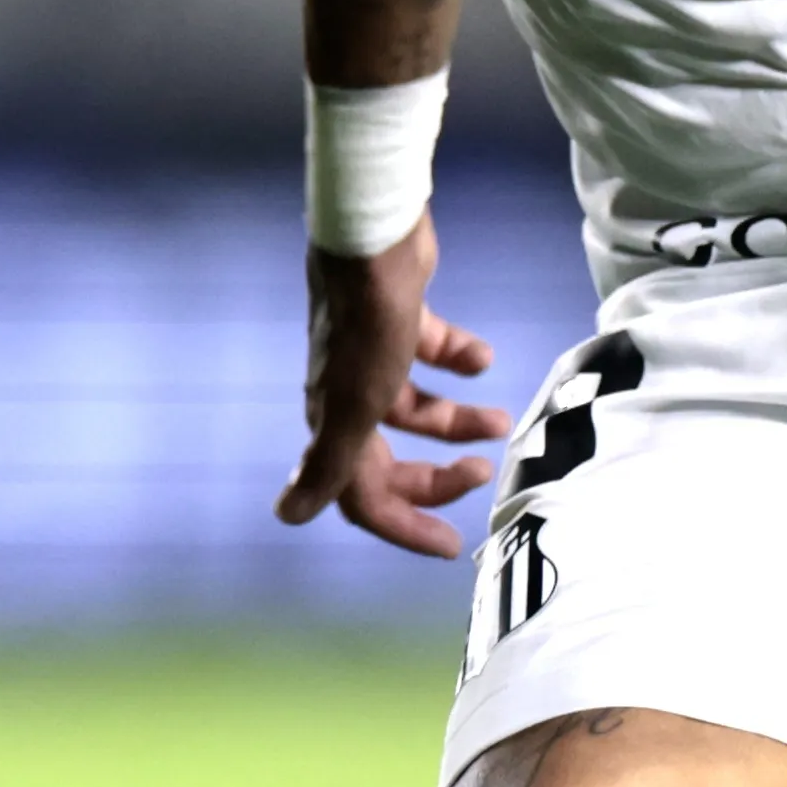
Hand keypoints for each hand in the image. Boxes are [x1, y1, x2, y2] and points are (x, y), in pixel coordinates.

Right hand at [280, 219, 510, 558]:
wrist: (374, 241)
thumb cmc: (367, 328)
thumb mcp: (354, 406)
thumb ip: (329, 465)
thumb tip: (286, 516)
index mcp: (336, 422)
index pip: (364, 495)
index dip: (404, 525)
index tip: (450, 545)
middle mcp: (349, 393)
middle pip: (390, 457)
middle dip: (435, 477)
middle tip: (481, 478)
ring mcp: (374, 355)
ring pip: (417, 407)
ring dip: (458, 421)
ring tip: (500, 422)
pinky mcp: (399, 317)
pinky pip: (431, 351)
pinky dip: (459, 361)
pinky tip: (482, 359)